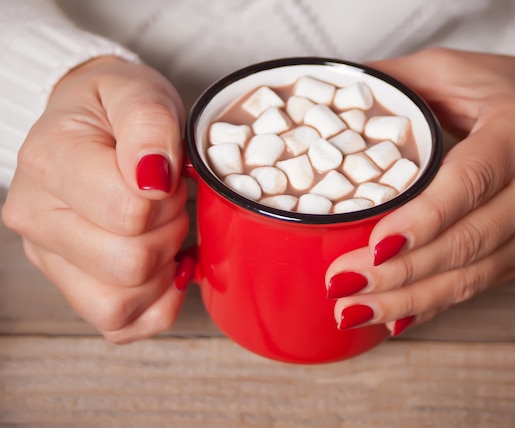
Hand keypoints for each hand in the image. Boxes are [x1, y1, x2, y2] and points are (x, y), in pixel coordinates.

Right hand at [2, 57, 190, 342]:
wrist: (92, 124)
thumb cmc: (115, 107)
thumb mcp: (138, 92)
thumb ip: (149, 125)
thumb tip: (153, 178)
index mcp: (48, 162)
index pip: (129, 213)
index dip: (168, 198)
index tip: (168, 175)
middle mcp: (37, 217)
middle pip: (128, 263)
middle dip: (169, 232)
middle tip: (170, 202)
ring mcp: (50, 258)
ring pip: (119, 304)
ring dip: (161, 271)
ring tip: (162, 230)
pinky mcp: (71, 286)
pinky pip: (120, 324)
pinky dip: (156, 303)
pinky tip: (165, 267)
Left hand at [325, 48, 514, 334]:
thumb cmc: (506, 90)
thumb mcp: (452, 70)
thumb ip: (396, 82)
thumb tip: (330, 93)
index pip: (470, 182)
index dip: (424, 218)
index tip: (376, 244)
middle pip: (467, 242)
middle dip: (400, 272)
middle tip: (342, 283)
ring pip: (471, 276)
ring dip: (408, 299)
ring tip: (353, 310)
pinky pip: (477, 286)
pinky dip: (431, 304)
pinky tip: (392, 316)